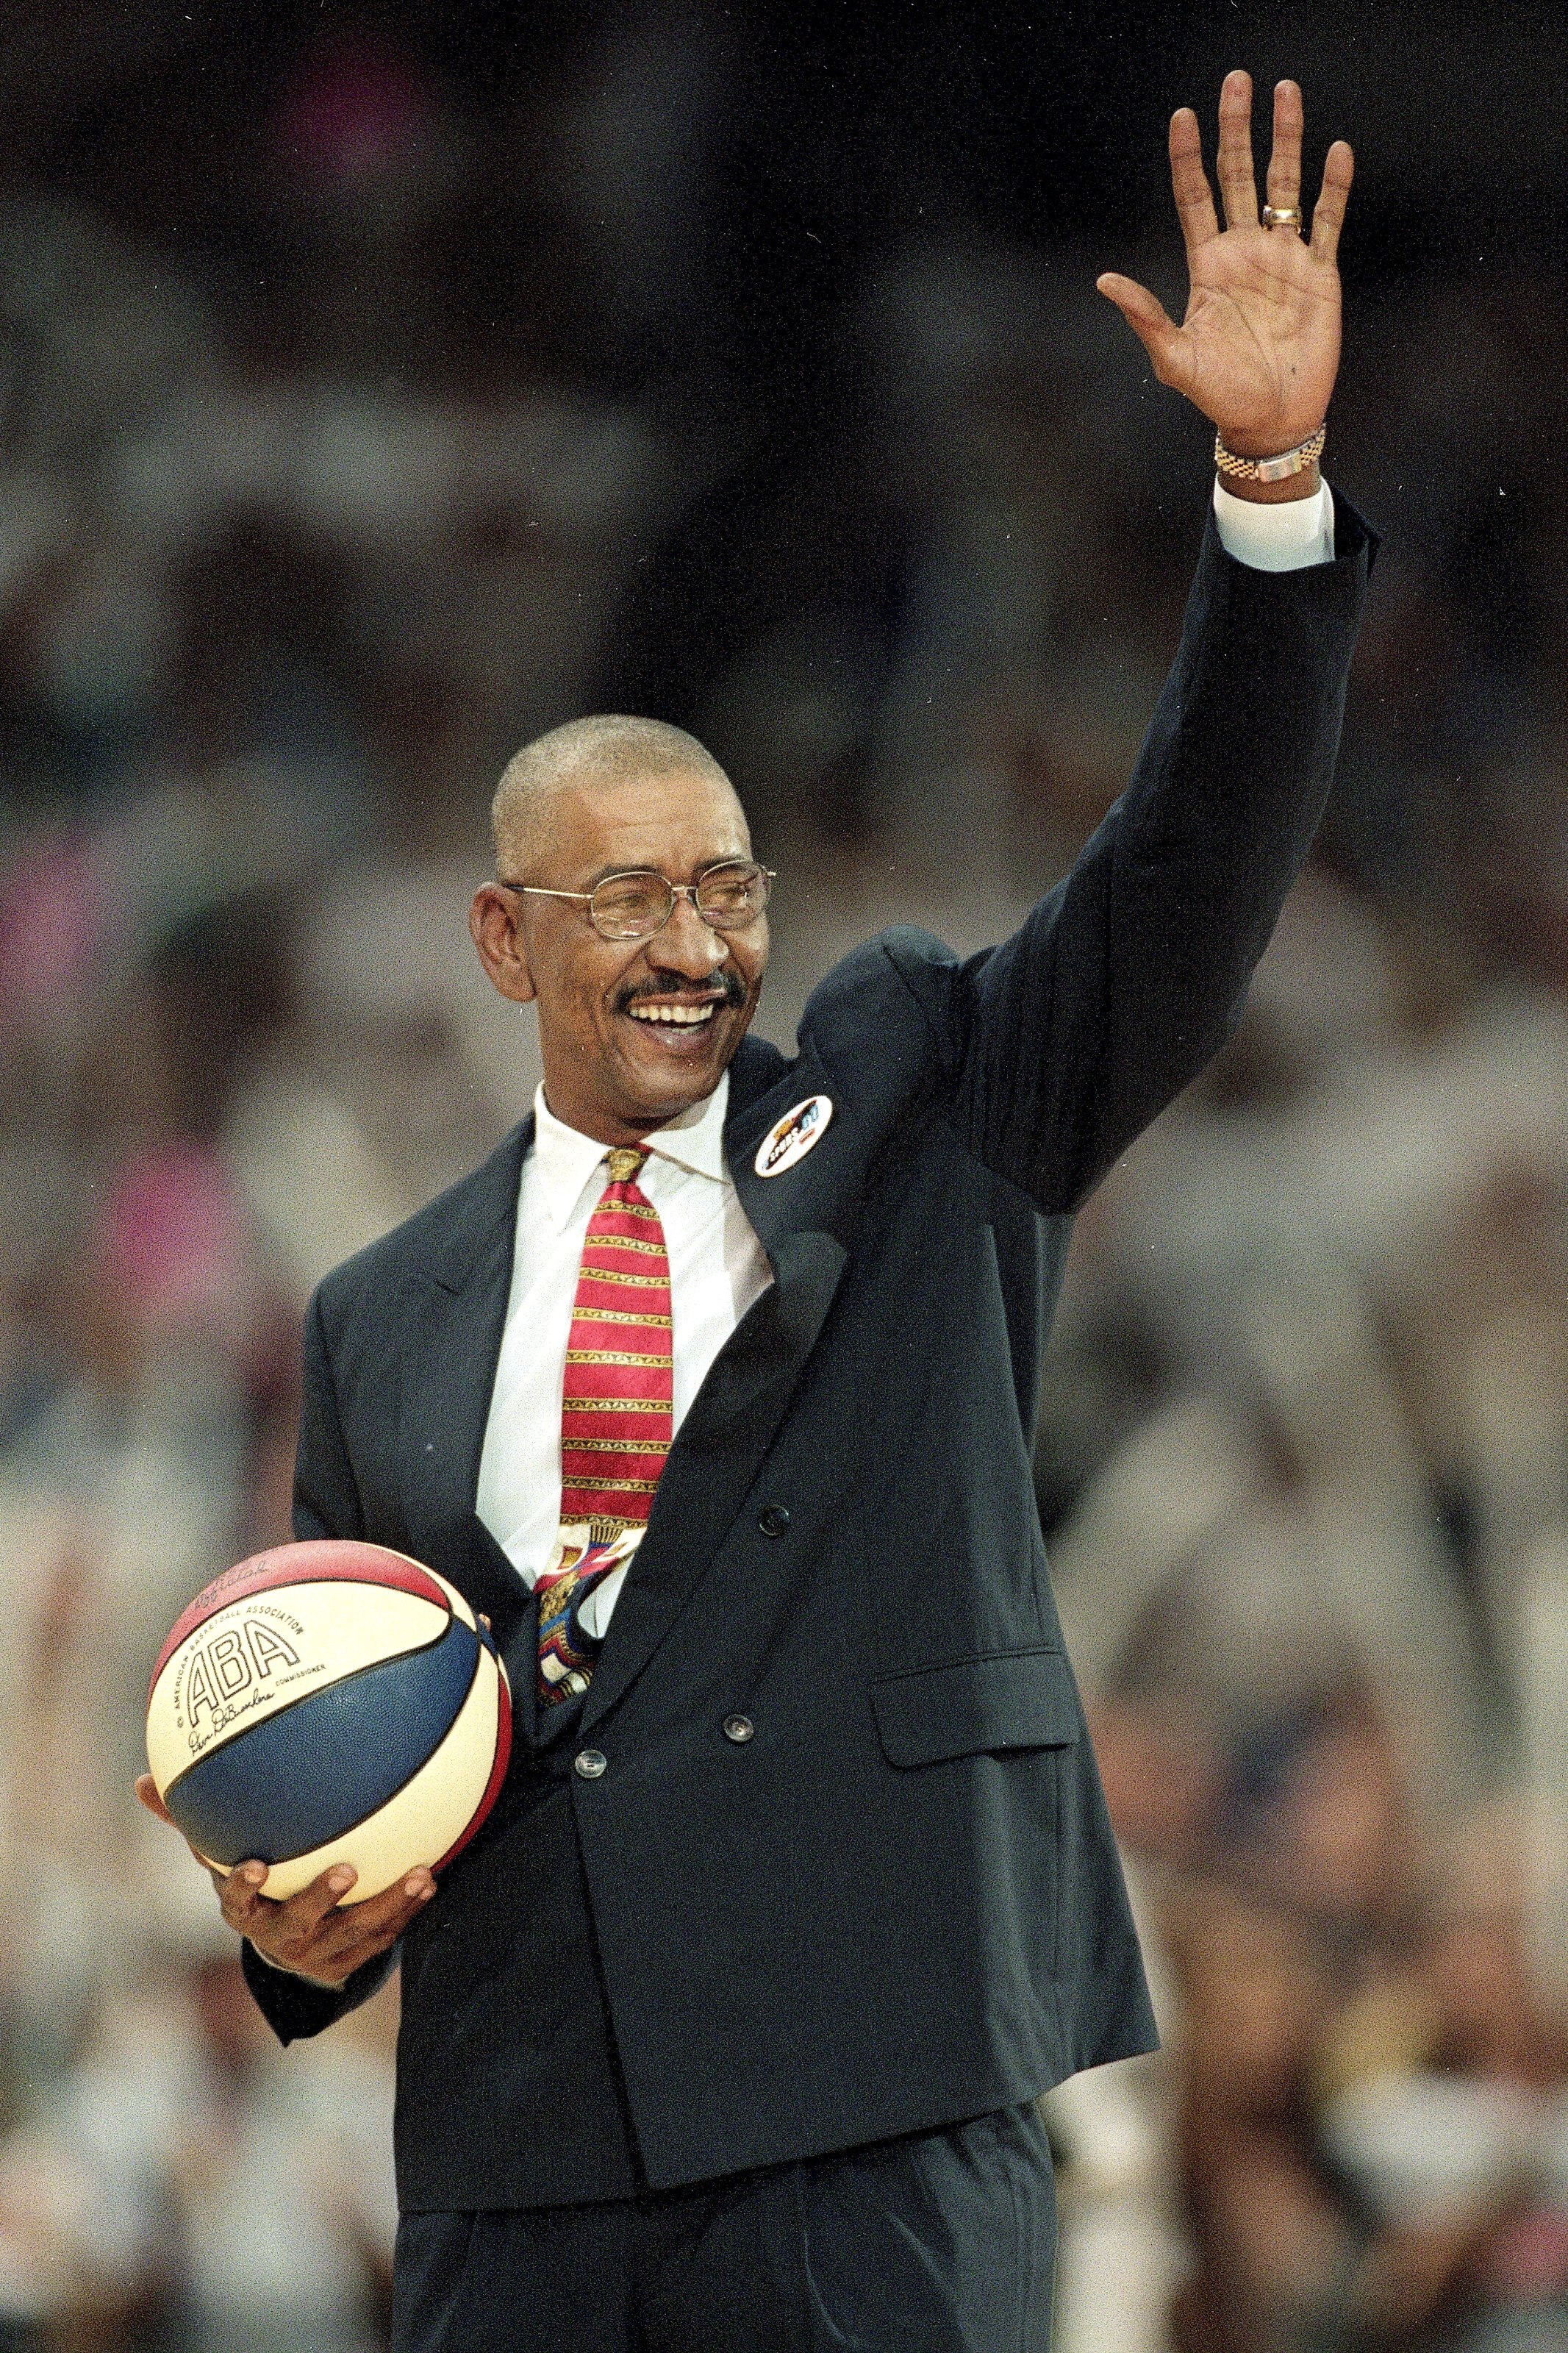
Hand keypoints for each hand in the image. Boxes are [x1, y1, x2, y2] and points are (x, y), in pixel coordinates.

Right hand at [134, 1773, 433, 1986]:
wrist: (287, 1951)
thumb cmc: (255, 1884)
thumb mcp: (219, 1855)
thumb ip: (189, 1820)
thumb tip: (140, 1781)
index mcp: (245, 1911)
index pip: (238, 1902)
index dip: (245, 1887)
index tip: (256, 1864)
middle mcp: (280, 1935)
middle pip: (300, 1922)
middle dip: (322, 1898)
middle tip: (347, 1868)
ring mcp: (319, 1951)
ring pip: (354, 1932)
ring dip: (387, 1904)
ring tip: (417, 1875)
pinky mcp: (351, 1959)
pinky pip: (382, 1938)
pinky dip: (406, 1912)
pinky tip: (429, 1882)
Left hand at [1098, 72, 1351, 463]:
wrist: (1270, 423)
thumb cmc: (1219, 397)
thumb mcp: (1174, 359)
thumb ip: (1145, 316)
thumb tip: (1104, 280)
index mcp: (1208, 266)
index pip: (1195, 197)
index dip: (1188, 157)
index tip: (1182, 116)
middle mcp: (1245, 253)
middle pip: (1239, 176)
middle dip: (1236, 129)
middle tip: (1235, 82)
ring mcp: (1284, 260)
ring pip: (1284, 185)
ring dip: (1286, 140)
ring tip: (1285, 92)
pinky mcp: (1320, 275)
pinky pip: (1328, 221)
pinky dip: (1333, 188)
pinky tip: (1336, 152)